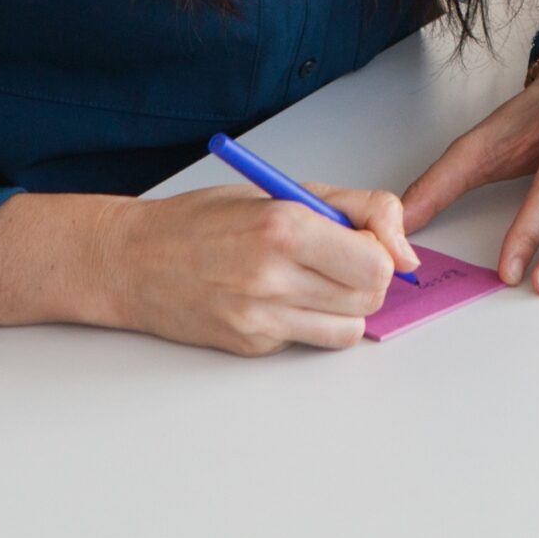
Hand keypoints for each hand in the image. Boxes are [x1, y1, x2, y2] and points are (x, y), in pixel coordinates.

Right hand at [93, 182, 417, 354]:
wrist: (133, 261)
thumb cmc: (203, 221)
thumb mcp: (280, 191)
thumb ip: (354, 209)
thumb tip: (405, 251)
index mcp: (284, 226)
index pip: (376, 261)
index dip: (382, 251)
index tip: (366, 241)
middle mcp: (273, 276)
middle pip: (370, 297)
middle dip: (367, 278)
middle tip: (339, 260)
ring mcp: (260, 318)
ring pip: (349, 329)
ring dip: (344, 306)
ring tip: (312, 280)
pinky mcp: (252, 346)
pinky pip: (308, 340)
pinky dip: (307, 321)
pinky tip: (278, 298)